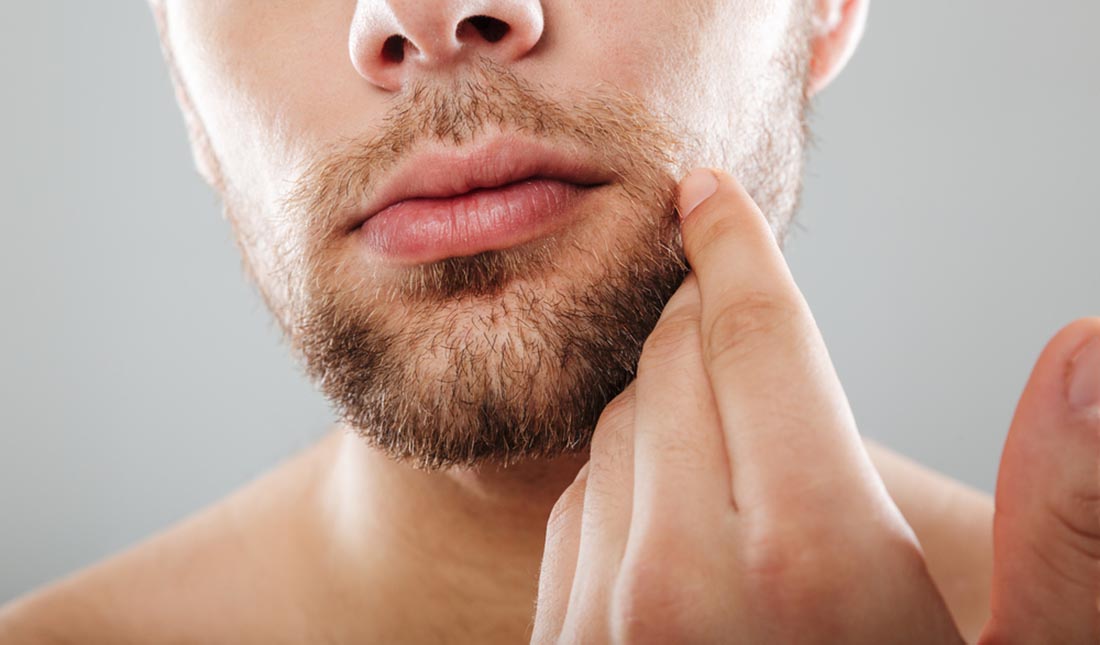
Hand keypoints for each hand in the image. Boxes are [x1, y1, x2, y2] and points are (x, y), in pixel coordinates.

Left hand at [530, 168, 1099, 642]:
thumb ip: (1072, 524)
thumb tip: (1091, 349)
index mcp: (812, 568)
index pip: (753, 336)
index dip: (735, 246)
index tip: (707, 193)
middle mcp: (680, 587)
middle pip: (672, 366)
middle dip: (709, 320)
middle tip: (744, 311)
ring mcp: (601, 626)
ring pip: (617, 430)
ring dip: (668, 401)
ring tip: (734, 430)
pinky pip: (578, 507)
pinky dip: (627, 477)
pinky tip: (683, 514)